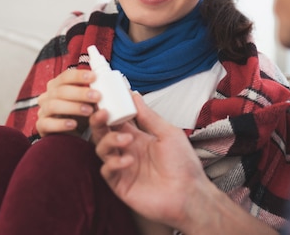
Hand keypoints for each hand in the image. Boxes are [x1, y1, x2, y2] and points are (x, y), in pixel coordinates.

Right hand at [36, 68, 98, 136]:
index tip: (94, 77)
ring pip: (54, 105)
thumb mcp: (88, 102)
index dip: (79, 76)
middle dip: (80, 93)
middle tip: (97, 96)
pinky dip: (61, 123)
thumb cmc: (81, 114)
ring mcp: (43, 111)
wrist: (73, 135)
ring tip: (89, 111)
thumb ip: (93, 94)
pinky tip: (74, 124)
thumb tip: (104, 87)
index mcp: (58, 85)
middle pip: (61, 90)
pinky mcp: (41, 126)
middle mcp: (47, 96)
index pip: (65, 76)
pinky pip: (47, 123)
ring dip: (73, 107)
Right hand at [91, 94, 278, 234]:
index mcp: (138, 137)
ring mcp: (122, 168)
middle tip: (103, 113)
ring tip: (126, 140)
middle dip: (99, 121)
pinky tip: (128, 161)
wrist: (190, 194)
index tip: (105, 97)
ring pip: (102, 149)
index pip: (117, 120)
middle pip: (103, 133)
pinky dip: (113, 163)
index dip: (110, 109)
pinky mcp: (120, 184)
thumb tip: (134, 95)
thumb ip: (149, 116)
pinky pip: (106, 170)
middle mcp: (127, 150)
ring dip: (109, 141)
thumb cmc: (183, 164)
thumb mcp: (168, 133)